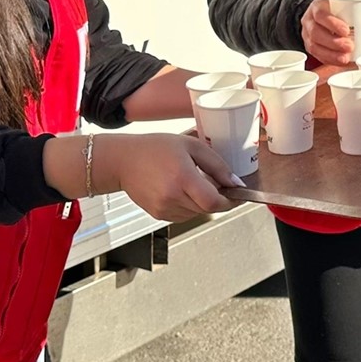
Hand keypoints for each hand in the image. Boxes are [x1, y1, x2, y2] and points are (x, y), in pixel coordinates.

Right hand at [90, 133, 238, 220]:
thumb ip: (216, 164)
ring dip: (203, 202)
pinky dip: (190, 205)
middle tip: (217, 183)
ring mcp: (164, 208)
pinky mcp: (159, 215)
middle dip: (218, 199)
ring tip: (194, 182)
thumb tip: (235, 182)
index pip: (214, 202)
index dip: (230, 201)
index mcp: (182, 178)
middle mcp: (172, 197)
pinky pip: (185, 215)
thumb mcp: (191, 146)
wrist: (123, 161)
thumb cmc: (154, 148)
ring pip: (197, 213)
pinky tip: (182, 189)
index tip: (237, 194)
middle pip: (207, 208)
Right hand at [301, 0, 356, 65]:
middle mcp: (308, 21)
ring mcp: (306, 35)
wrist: (318, 15)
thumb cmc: (334, 11)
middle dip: (333, 42)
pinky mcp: (309, 47)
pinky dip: (329, 60)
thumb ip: (358, 17)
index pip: (320, 14)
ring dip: (331, 54)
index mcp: (317, 7)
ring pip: (314, 46)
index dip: (332, 23)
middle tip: (350, 46)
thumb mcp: (343, 7)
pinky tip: (341, 63)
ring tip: (345, 58)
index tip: (346, 30)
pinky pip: (317, 56)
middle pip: (316, 33)